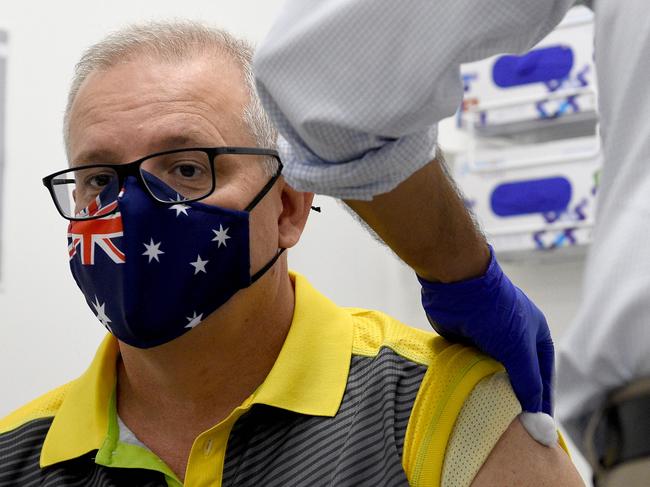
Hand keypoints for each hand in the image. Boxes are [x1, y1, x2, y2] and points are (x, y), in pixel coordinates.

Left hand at [418, 247, 553, 415]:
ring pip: (492, 372)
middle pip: (517, 374)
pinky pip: (470, 367)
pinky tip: (469, 399)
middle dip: (515, 397)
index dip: (542, 399)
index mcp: (534, 334)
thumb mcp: (519, 350)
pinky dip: (471, 381)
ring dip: (491, 390)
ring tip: (491, 418)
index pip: (543, 374)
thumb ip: (528, 381)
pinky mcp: (465, 339)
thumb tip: (536, 414)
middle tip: (513, 428)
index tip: (540, 426)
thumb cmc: (497, 312)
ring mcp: (487, 338)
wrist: (458, 284)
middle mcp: (513, 336)